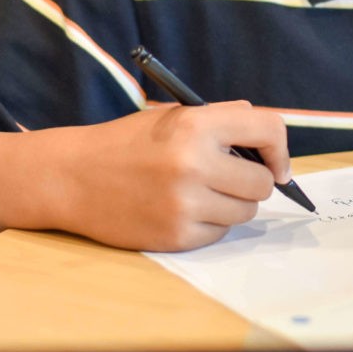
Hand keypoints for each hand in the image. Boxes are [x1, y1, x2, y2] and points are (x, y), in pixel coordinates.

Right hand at [43, 100, 291, 251]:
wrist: (72, 176)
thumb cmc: (127, 143)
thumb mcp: (173, 116)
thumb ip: (221, 120)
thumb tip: (268, 137)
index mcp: (196, 125)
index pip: (269, 130)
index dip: (280, 149)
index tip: (276, 163)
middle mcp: (194, 164)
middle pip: (262, 183)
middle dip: (253, 181)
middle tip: (230, 178)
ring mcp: (185, 204)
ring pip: (245, 212)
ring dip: (233, 204)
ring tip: (202, 192)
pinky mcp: (175, 235)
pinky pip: (219, 233)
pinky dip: (209, 223)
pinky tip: (182, 209)